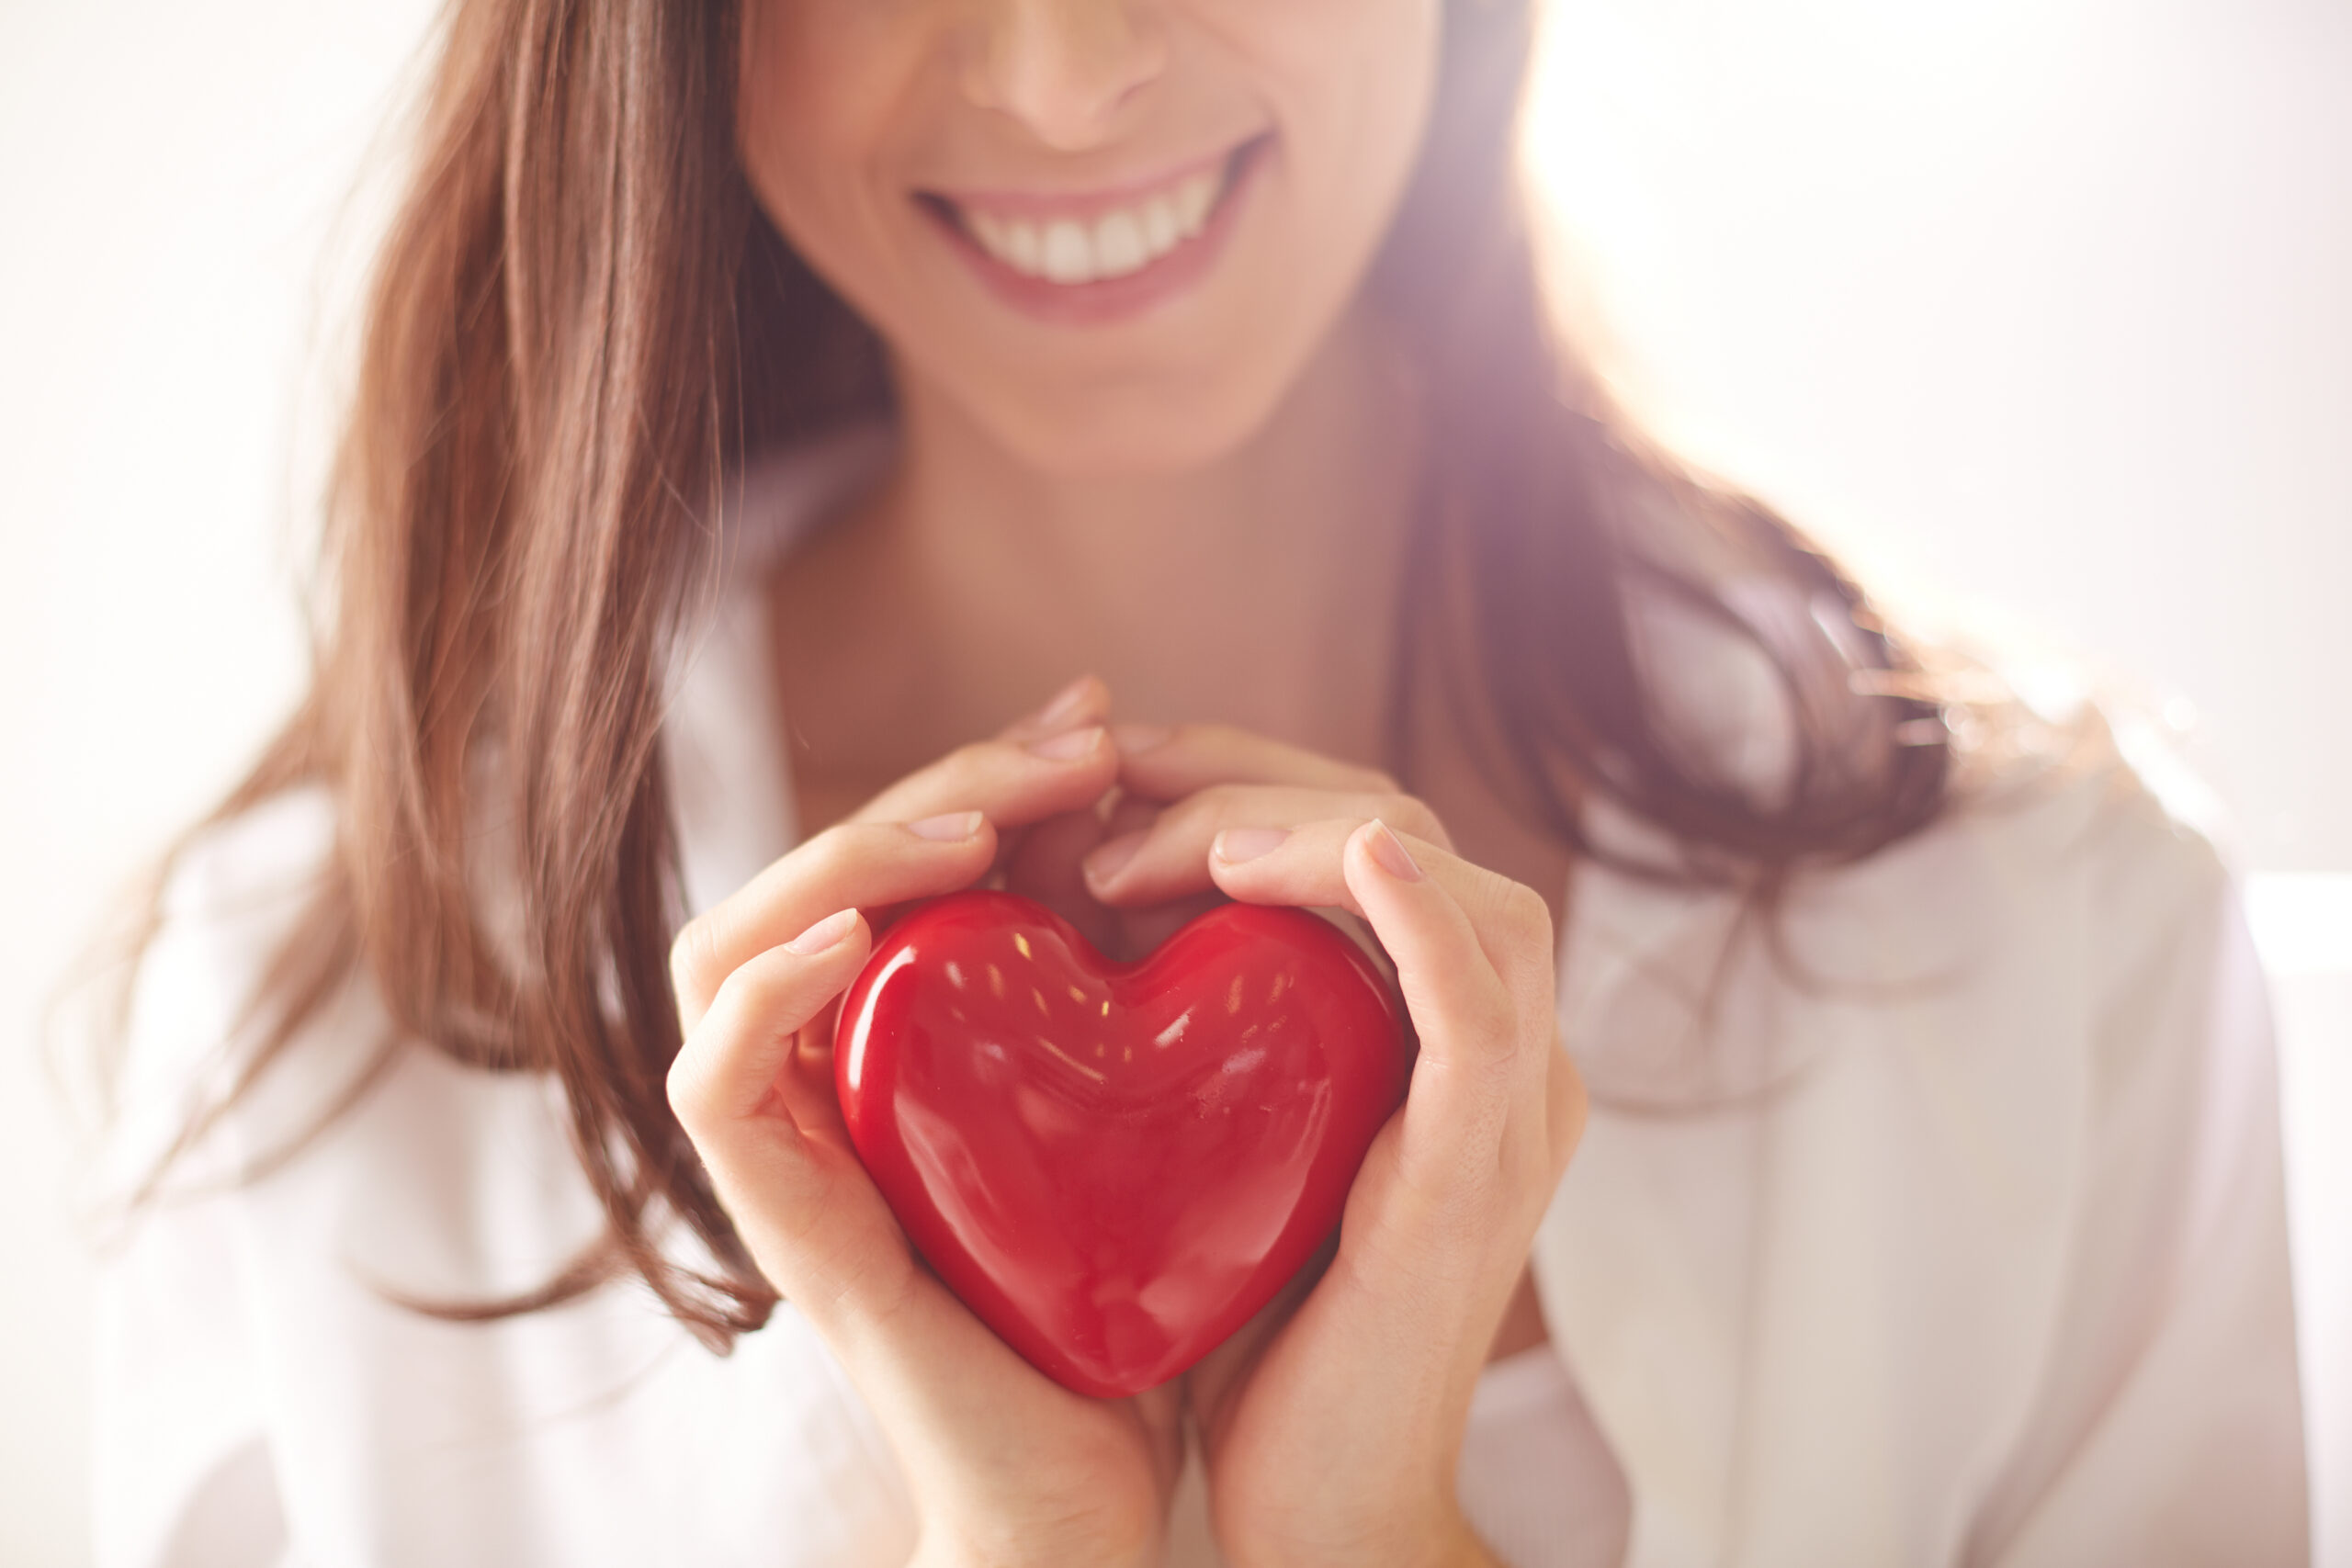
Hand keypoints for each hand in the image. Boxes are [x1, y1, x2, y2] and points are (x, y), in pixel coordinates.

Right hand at [667, 681, 1185, 1567]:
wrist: (1101, 1492)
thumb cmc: (1122, 1294)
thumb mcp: (1133, 1096)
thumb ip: (1117, 973)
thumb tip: (1167, 808)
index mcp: (898, 1039)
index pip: (894, 858)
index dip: (982, 772)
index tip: (1096, 722)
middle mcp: (823, 1077)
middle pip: (813, 874)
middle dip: (941, 788)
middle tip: (1074, 745)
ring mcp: (786, 1149)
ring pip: (724, 947)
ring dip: (843, 860)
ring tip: (972, 831)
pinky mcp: (777, 1225)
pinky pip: (711, 1083)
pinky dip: (767, 990)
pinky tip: (864, 935)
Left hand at [1083, 725, 1587, 1567]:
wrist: (1314, 1511)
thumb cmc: (1256, 1333)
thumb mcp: (1231, 1140)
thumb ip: (1210, 1029)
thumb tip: (1092, 902)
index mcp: (1444, 1037)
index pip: (1373, 837)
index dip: (1249, 778)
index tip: (1116, 774)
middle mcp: (1503, 1051)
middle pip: (1414, 833)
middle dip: (1258, 779)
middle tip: (1116, 783)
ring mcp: (1510, 1104)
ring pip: (1463, 886)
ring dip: (1314, 830)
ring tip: (1178, 844)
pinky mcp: (1482, 1166)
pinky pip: (1481, 1003)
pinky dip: (1421, 913)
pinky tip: (1353, 854)